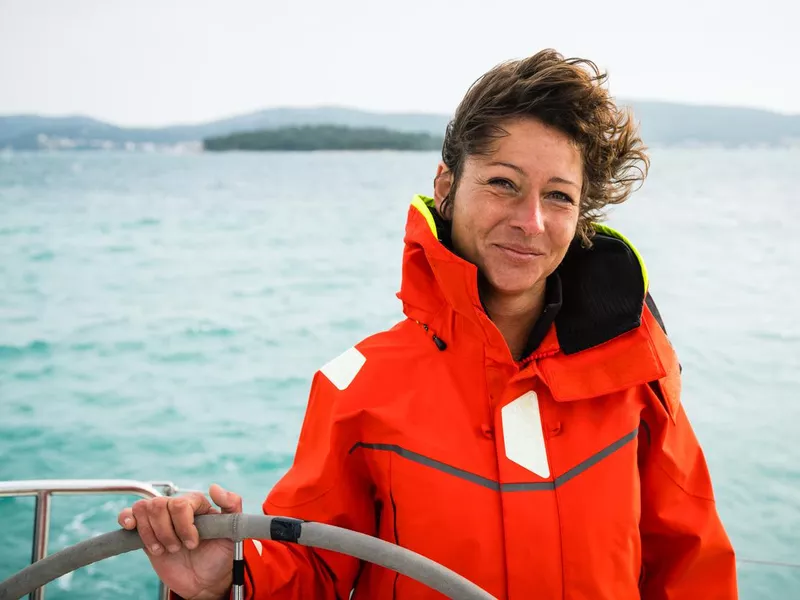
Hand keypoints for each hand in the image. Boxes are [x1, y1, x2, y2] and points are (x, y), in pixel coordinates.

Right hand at [118, 484, 240, 599]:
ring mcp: (160, 519)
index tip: (193, 543)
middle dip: (167, 532)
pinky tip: (130, 527)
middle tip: (179, 548)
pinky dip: (126, 518)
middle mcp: (177, 508)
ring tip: (165, 549)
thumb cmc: (220, 554)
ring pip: (142, 509)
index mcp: (196, 504)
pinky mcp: (145, 533)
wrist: (205, 581)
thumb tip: (214, 487)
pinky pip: (128, 515)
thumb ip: (232, 505)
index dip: (183, 525)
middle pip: (158, 505)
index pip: (180, 504)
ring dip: (151, 534)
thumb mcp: (232, 531)